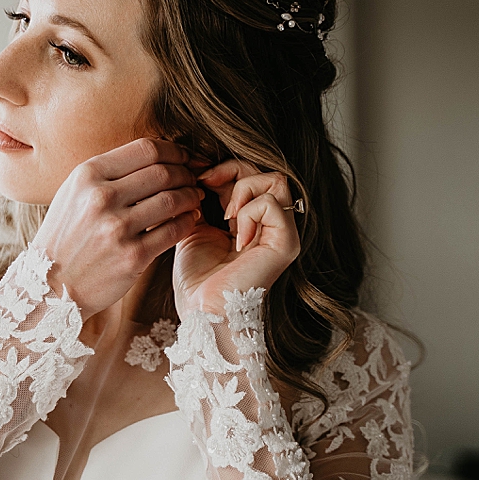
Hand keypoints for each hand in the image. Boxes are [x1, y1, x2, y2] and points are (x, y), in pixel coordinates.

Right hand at [34, 138, 204, 317]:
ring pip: (173, 199)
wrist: (51, 286)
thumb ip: (108, 173)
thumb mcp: (74, 194)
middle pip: (163, 171)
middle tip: (194, 179)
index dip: (174, 150)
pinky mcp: (132, 257)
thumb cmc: (66, 237)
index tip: (184, 158)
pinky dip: (188, 221)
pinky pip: (174, 230)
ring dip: (191, 196)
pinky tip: (189, 219)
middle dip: (186, 173)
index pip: (146, 149)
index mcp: (87, 175)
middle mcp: (101, 198)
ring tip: (195, 198)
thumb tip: (155, 157)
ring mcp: (117, 228)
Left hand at [173, 160, 300, 314]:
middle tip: (206, 185)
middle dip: (232, 170)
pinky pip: (272, 204)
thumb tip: (196, 171)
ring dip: (243, 189)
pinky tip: (234, 237)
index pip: (250, 174)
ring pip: (276, 180)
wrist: (202, 312)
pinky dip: (249, 212)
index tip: (198, 178)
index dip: (224, 168)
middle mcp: (271, 224)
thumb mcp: (192, 228)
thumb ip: (199, 200)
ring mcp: (282, 233)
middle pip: (265, 170)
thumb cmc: (196, 278)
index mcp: (251, 219)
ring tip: (225, 216)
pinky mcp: (286, 244)